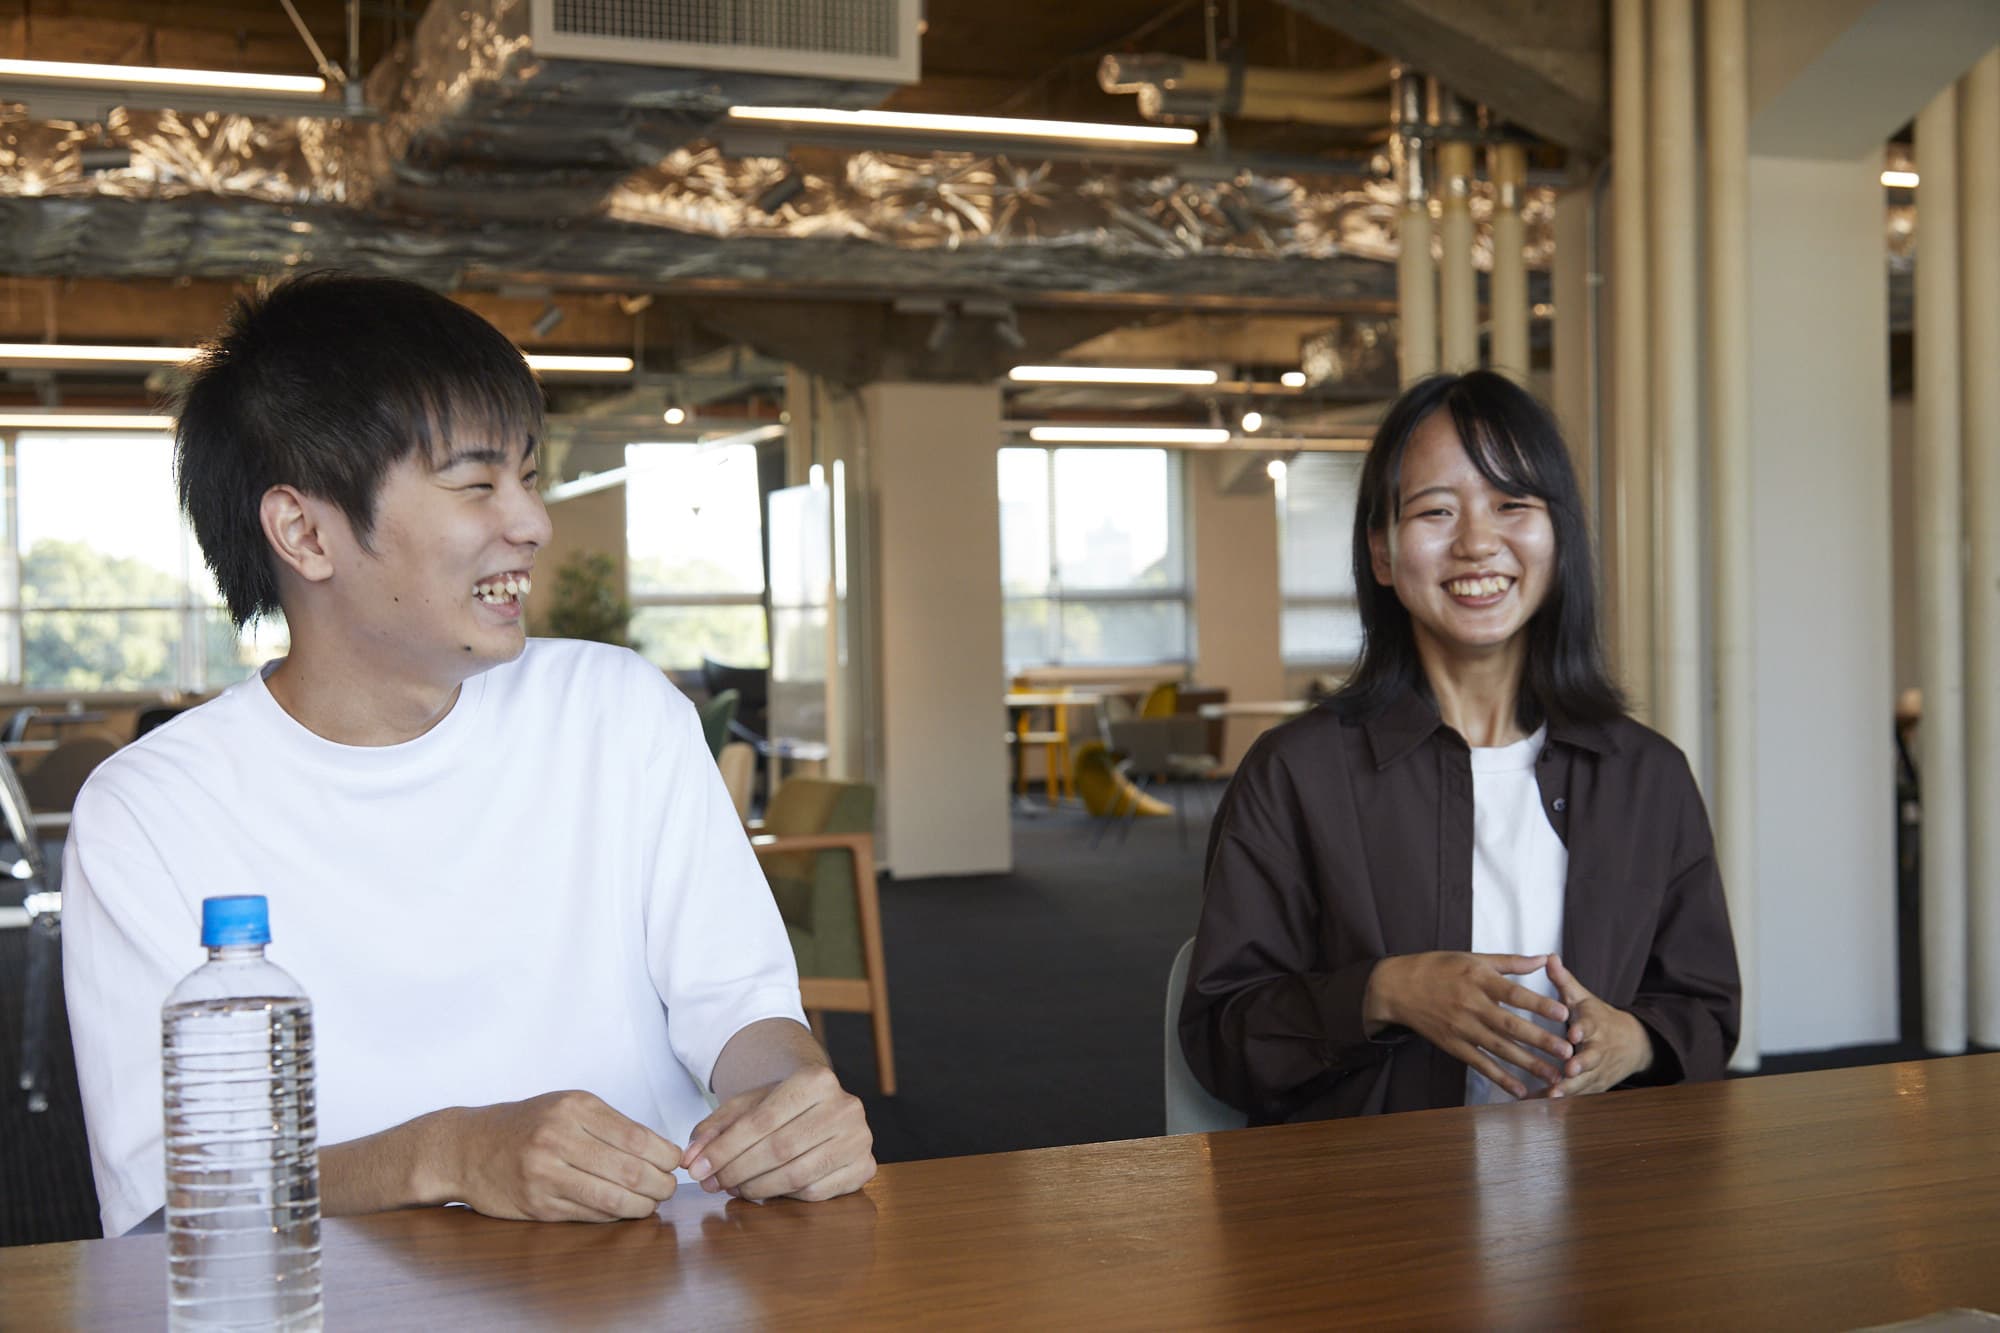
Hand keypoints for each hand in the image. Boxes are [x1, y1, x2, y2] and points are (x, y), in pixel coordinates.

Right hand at [440, 1090, 683, 1221]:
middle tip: (668, 1188)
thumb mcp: (567, 1107)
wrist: (467, 1147)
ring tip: (651, 1202)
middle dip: (660, 1184)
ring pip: (613, 1198)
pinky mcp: (538, 1205)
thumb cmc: (527, 1124)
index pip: (638, 1137)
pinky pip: (589, 1214)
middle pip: (630, 1170)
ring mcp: (546, 1174)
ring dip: (643, 1205)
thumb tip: (662, 1152)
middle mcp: (559, 1137)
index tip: (676, 1163)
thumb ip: (609, 1125)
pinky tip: (623, 1210)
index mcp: (575, 1107)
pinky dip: (614, 1215)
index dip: (666, 1156)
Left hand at [682, 1063, 875, 1202]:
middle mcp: (846, 1106)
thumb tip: (690, 1159)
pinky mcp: (864, 1167)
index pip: (762, 1120)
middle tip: (710, 1183)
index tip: (697, 1168)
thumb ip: (715, 1128)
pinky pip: (815, 1192)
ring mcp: (859, 1138)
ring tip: (732, 1188)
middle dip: (737, 1170)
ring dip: (756, 1188)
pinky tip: (766, 1190)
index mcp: (817, 1079)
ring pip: (797, 1174)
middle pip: (779, 1149)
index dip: (725, 1148)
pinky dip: (785, 1196)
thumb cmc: (780, 1105)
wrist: (821, 1106)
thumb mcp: (746, 1105)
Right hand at [1364, 951, 1573, 1098]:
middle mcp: (1470, 1005)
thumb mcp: (1473, 958)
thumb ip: (1511, 962)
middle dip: (1540, 1040)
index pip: (1513, 993)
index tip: (1564, 1012)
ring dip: (1528, 1064)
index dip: (1538, 1003)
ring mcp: (1461, 1028)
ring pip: (1499, 1049)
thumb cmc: (1437, 968)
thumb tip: (1544, 959)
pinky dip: (1500, 1078)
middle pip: (1510, 1026)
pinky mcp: (1453, 1045)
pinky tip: (1521, 1091)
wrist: (1397, 987)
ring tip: (1554, 1076)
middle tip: (1568, 1052)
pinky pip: (1480, 1064)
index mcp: (1478, 979)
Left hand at [1538, 954, 1654, 1096]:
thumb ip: (1564, 981)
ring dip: (1571, 1088)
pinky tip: (1543, 1104)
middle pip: (1592, 1058)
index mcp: (1595, 1024)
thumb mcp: (1583, 998)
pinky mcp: (1596, 1086)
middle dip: (1581, 1064)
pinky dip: (1564, 1099)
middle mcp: (1599, 1048)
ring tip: (1553, 1093)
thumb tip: (1549, 957)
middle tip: (1568, 1069)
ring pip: (1586, 1080)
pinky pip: (1580, 1095)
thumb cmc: (1597, 1017)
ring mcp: (1599, 1070)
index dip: (1583, 1030)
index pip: (1590, 1026)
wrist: (1633, 1043)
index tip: (1573, 1033)